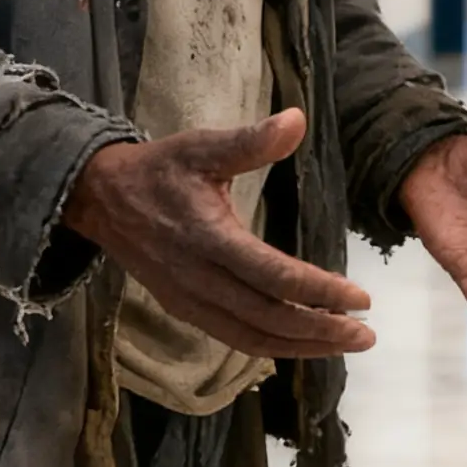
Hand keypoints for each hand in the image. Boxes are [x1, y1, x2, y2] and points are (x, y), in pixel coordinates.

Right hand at [62, 109, 375, 358]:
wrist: (101, 199)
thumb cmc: (159, 169)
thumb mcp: (202, 146)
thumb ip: (251, 140)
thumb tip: (297, 120)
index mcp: (208, 237)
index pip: (273, 276)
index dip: (319, 292)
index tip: (361, 299)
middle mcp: (199, 278)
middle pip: (268, 318)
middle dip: (321, 332)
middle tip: (365, 335)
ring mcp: (189, 300)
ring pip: (252, 337)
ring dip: (301, 346)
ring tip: (344, 344)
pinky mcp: (184, 310)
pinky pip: (233, 338)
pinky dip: (272, 346)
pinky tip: (302, 343)